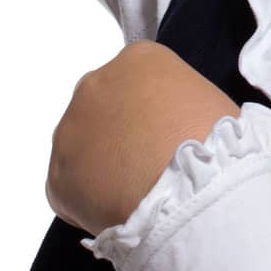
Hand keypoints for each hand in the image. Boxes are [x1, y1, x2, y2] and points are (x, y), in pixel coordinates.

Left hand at [45, 41, 242, 236]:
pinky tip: (116, 211)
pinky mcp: (56, 175)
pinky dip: (87, 202)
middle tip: (145, 164)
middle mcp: (96, 82)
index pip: (136, 81)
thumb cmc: (214, 141)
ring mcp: (70, 128)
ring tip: (133, 193)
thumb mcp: (205, 100)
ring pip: (82, 148)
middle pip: (103, 108)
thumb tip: (170, 124)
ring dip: (101, 166)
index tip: (165, 135)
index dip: (150, 112)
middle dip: (118, 133)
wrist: (191, 191)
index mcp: (138, 58)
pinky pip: (69, 189)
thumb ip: (176, 100)